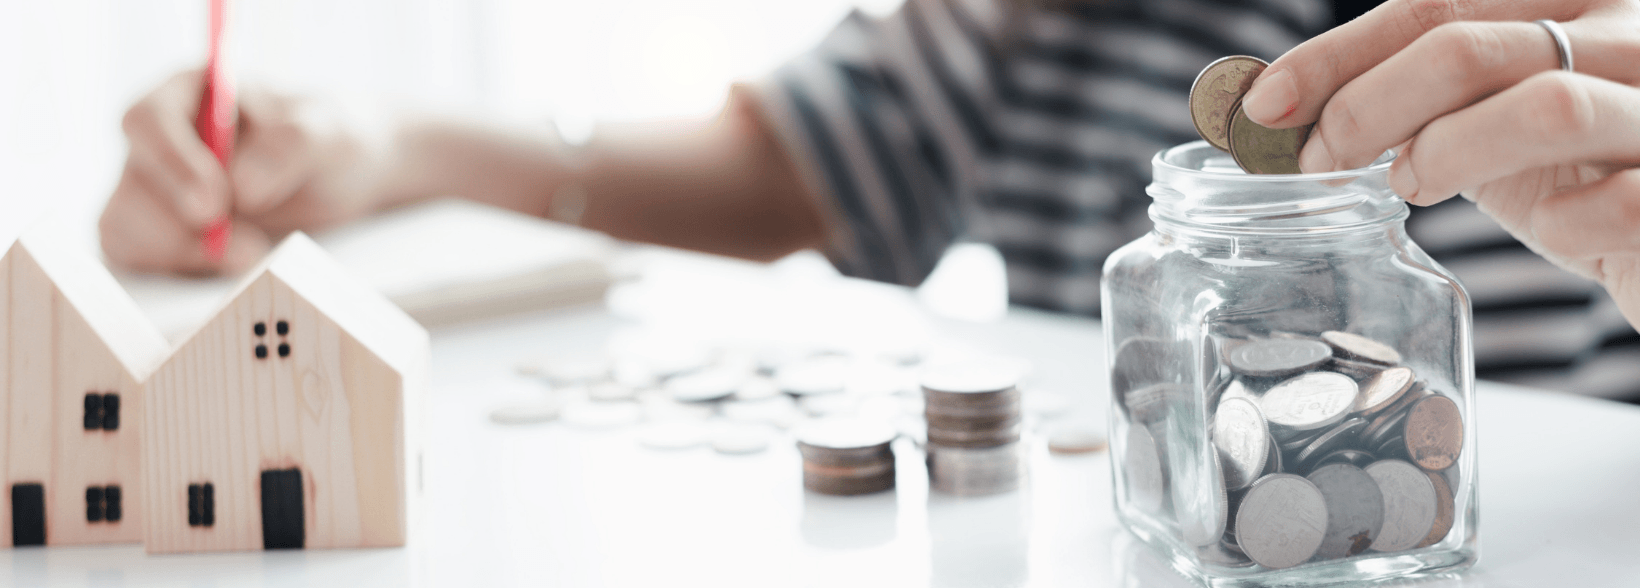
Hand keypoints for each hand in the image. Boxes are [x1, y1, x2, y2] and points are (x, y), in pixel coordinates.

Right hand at [101, 69, 392, 274]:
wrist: (339, 177)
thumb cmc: (324, 138)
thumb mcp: (323, 131)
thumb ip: (287, 147)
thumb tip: (241, 189)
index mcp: (185, 94)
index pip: (147, 121)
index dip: (173, 164)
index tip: (214, 203)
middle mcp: (158, 141)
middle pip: (133, 182)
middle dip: (182, 222)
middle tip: (248, 245)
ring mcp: (153, 189)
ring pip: (127, 225)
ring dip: (185, 251)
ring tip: (254, 252)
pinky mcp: (160, 233)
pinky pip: (141, 256)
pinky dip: (183, 268)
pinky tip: (234, 263)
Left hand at [1240, 0, 1639, 326]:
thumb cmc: (1582, 170)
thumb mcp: (1492, 113)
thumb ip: (1419, 97)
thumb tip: (1284, 105)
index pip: (1437, 2)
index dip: (1338, 54)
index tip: (1264, 104)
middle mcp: (1634, 36)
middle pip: (1469, 47)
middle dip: (1368, 105)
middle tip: (1321, 159)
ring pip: (1545, 107)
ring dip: (1448, 152)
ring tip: (1415, 183)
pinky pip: (1617, 200)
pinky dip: (1561, 220)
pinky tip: (1547, 226)